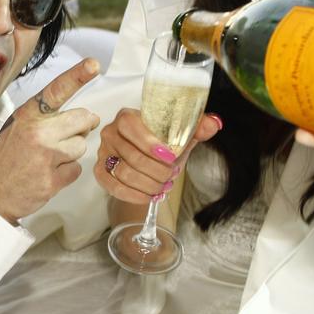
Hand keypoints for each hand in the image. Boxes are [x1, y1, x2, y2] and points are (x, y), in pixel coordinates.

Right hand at [0, 58, 101, 223]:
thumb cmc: (4, 160)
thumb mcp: (16, 128)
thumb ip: (46, 119)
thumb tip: (84, 116)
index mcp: (27, 115)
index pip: (57, 90)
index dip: (77, 75)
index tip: (93, 65)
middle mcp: (37, 132)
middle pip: (82, 119)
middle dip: (83, 127)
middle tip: (69, 135)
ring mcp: (45, 156)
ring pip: (81, 146)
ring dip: (71, 153)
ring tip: (50, 159)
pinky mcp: (52, 179)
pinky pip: (76, 169)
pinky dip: (66, 173)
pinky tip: (48, 174)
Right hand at [95, 109, 221, 203]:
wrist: (144, 158)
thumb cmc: (160, 143)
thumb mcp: (180, 134)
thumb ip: (197, 127)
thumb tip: (213, 124)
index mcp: (127, 117)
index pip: (133, 127)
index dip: (151, 144)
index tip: (171, 157)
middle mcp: (110, 133)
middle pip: (133, 157)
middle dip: (157, 171)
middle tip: (172, 176)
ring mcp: (103, 153)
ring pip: (125, 173)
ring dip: (148, 184)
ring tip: (163, 186)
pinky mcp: (100, 171)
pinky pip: (114, 186)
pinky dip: (134, 195)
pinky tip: (149, 196)